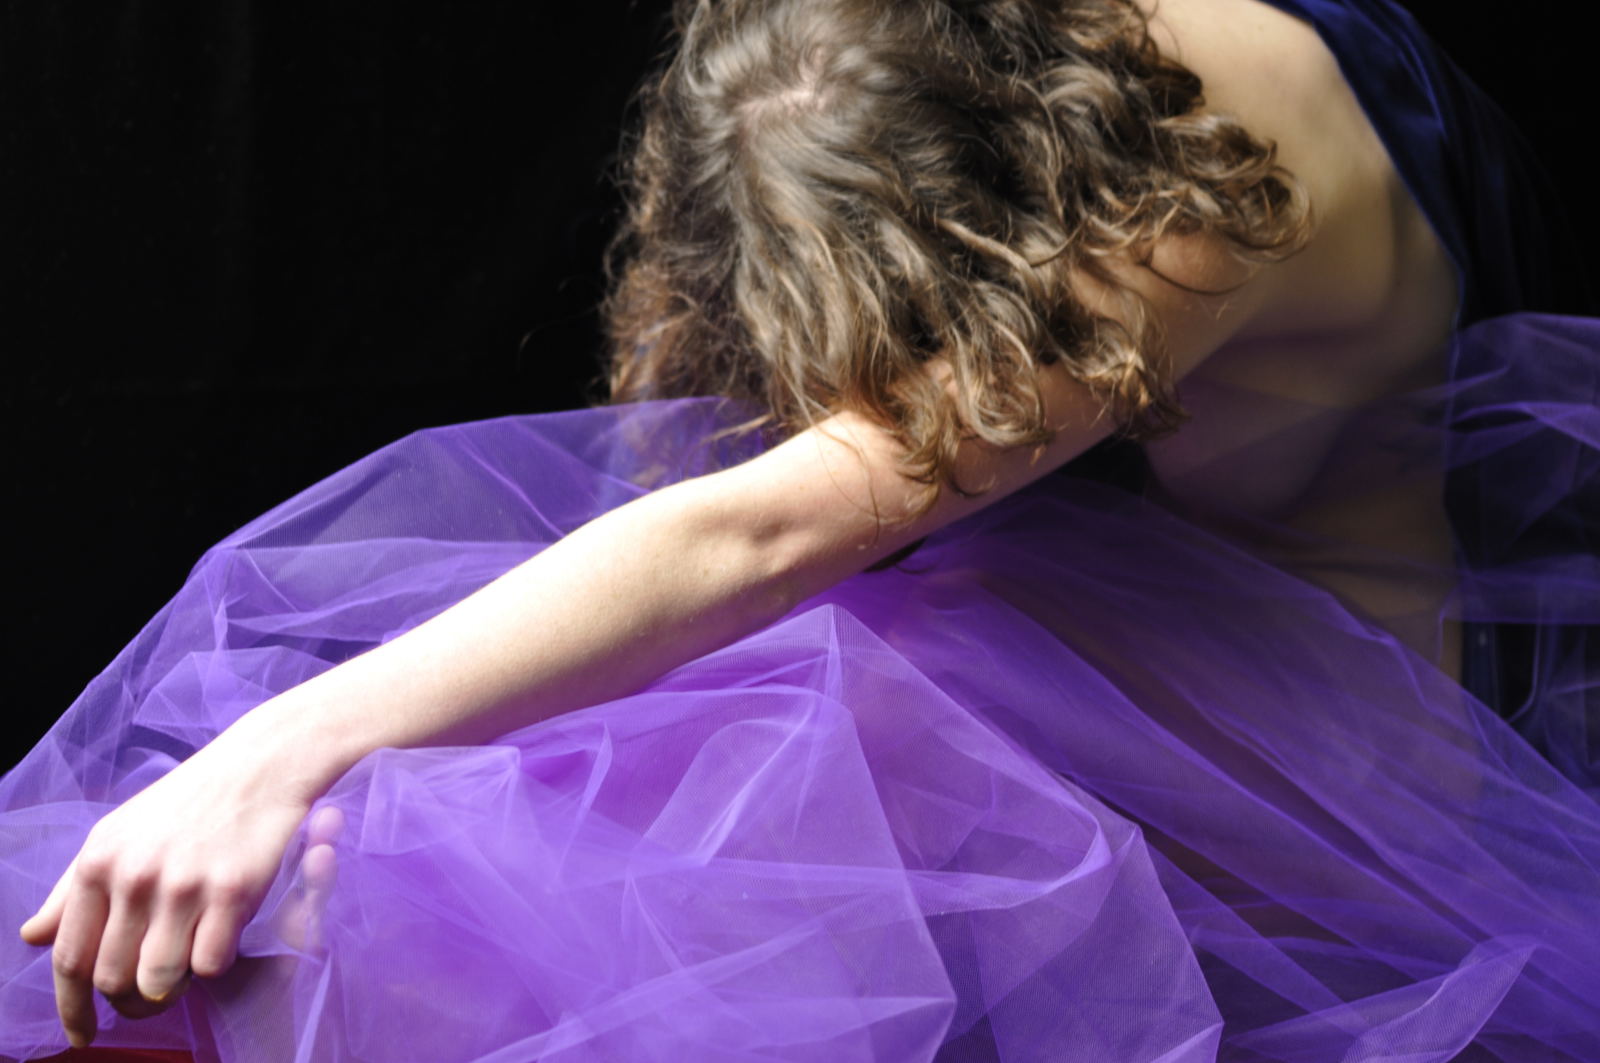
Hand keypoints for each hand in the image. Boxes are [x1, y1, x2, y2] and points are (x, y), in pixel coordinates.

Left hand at [16, 722, 322, 1048]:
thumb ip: (73, 888)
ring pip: (159, 980)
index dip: (71, 1007)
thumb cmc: (190, 800)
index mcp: (99, 862)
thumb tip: (32, 937)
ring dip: (170, 990)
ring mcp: (185, 884)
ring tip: (183, 973)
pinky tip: (218, 941)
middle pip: (113, 977)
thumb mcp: (119, 832)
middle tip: (148, 1000)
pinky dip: (211, 964)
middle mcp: (135, 876)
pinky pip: (210, 963)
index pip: (69, 957)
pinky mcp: (233, 890)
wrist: (262, 763)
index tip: (81, 1035)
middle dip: (129, 1003)